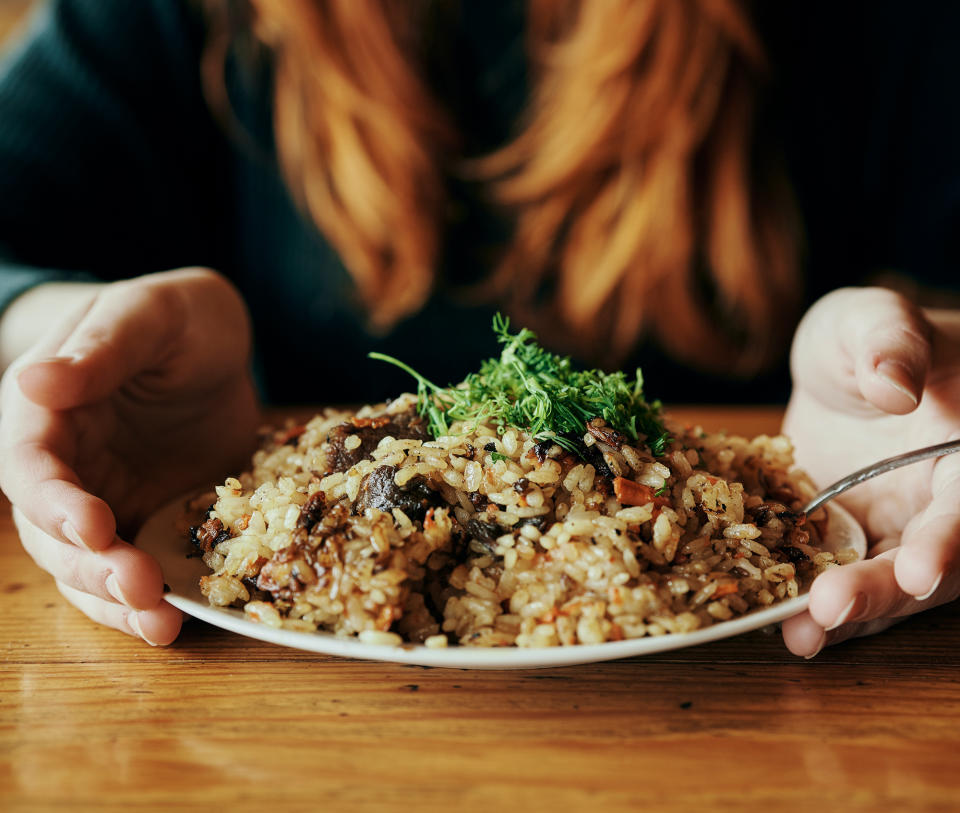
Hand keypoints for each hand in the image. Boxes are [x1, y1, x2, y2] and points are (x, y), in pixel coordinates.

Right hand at [0, 268, 259, 643]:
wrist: (216, 346)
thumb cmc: (180, 317)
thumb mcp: (152, 315)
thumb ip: (103, 348)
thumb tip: (32, 384)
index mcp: (46, 410)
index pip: (29, 464)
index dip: (55, 501)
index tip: (95, 525)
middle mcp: (64, 463)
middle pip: (52, 531)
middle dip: (91, 565)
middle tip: (140, 586)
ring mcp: (103, 497)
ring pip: (85, 564)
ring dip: (116, 599)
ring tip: (161, 622)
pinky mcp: (145, 520)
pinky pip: (132, 568)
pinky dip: (145, 601)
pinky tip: (173, 621)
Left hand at [780, 287, 959, 656]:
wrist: (845, 368)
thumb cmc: (873, 337)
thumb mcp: (874, 318)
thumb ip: (891, 340)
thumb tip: (894, 385)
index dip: (947, 543)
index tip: (919, 569)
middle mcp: (940, 506)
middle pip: (928, 565)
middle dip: (883, 593)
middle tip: (830, 611)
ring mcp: (893, 531)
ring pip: (883, 586)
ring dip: (845, 616)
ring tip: (798, 636)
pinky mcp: (847, 544)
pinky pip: (834, 579)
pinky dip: (810, 604)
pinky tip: (773, 621)